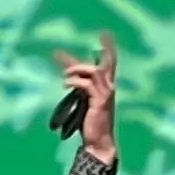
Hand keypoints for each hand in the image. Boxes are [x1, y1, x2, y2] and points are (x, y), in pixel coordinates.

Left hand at [52, 30, 119, 160]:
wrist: (98, 141)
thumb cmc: (91, 122)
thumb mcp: (84, 100)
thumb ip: (78, 86)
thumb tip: (66, 75)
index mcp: (106, 86)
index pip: (110, 63)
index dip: (108, 48)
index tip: (106, 34)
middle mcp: (109, 87)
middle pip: (109, 63)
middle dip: (108, 47)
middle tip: (104, 33)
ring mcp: (106, 94)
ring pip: (94, 71)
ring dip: (77, 69)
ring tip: (64, 76)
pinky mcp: (99, 101)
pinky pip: (86, 84)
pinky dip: (74, 81)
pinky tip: (65, 83)